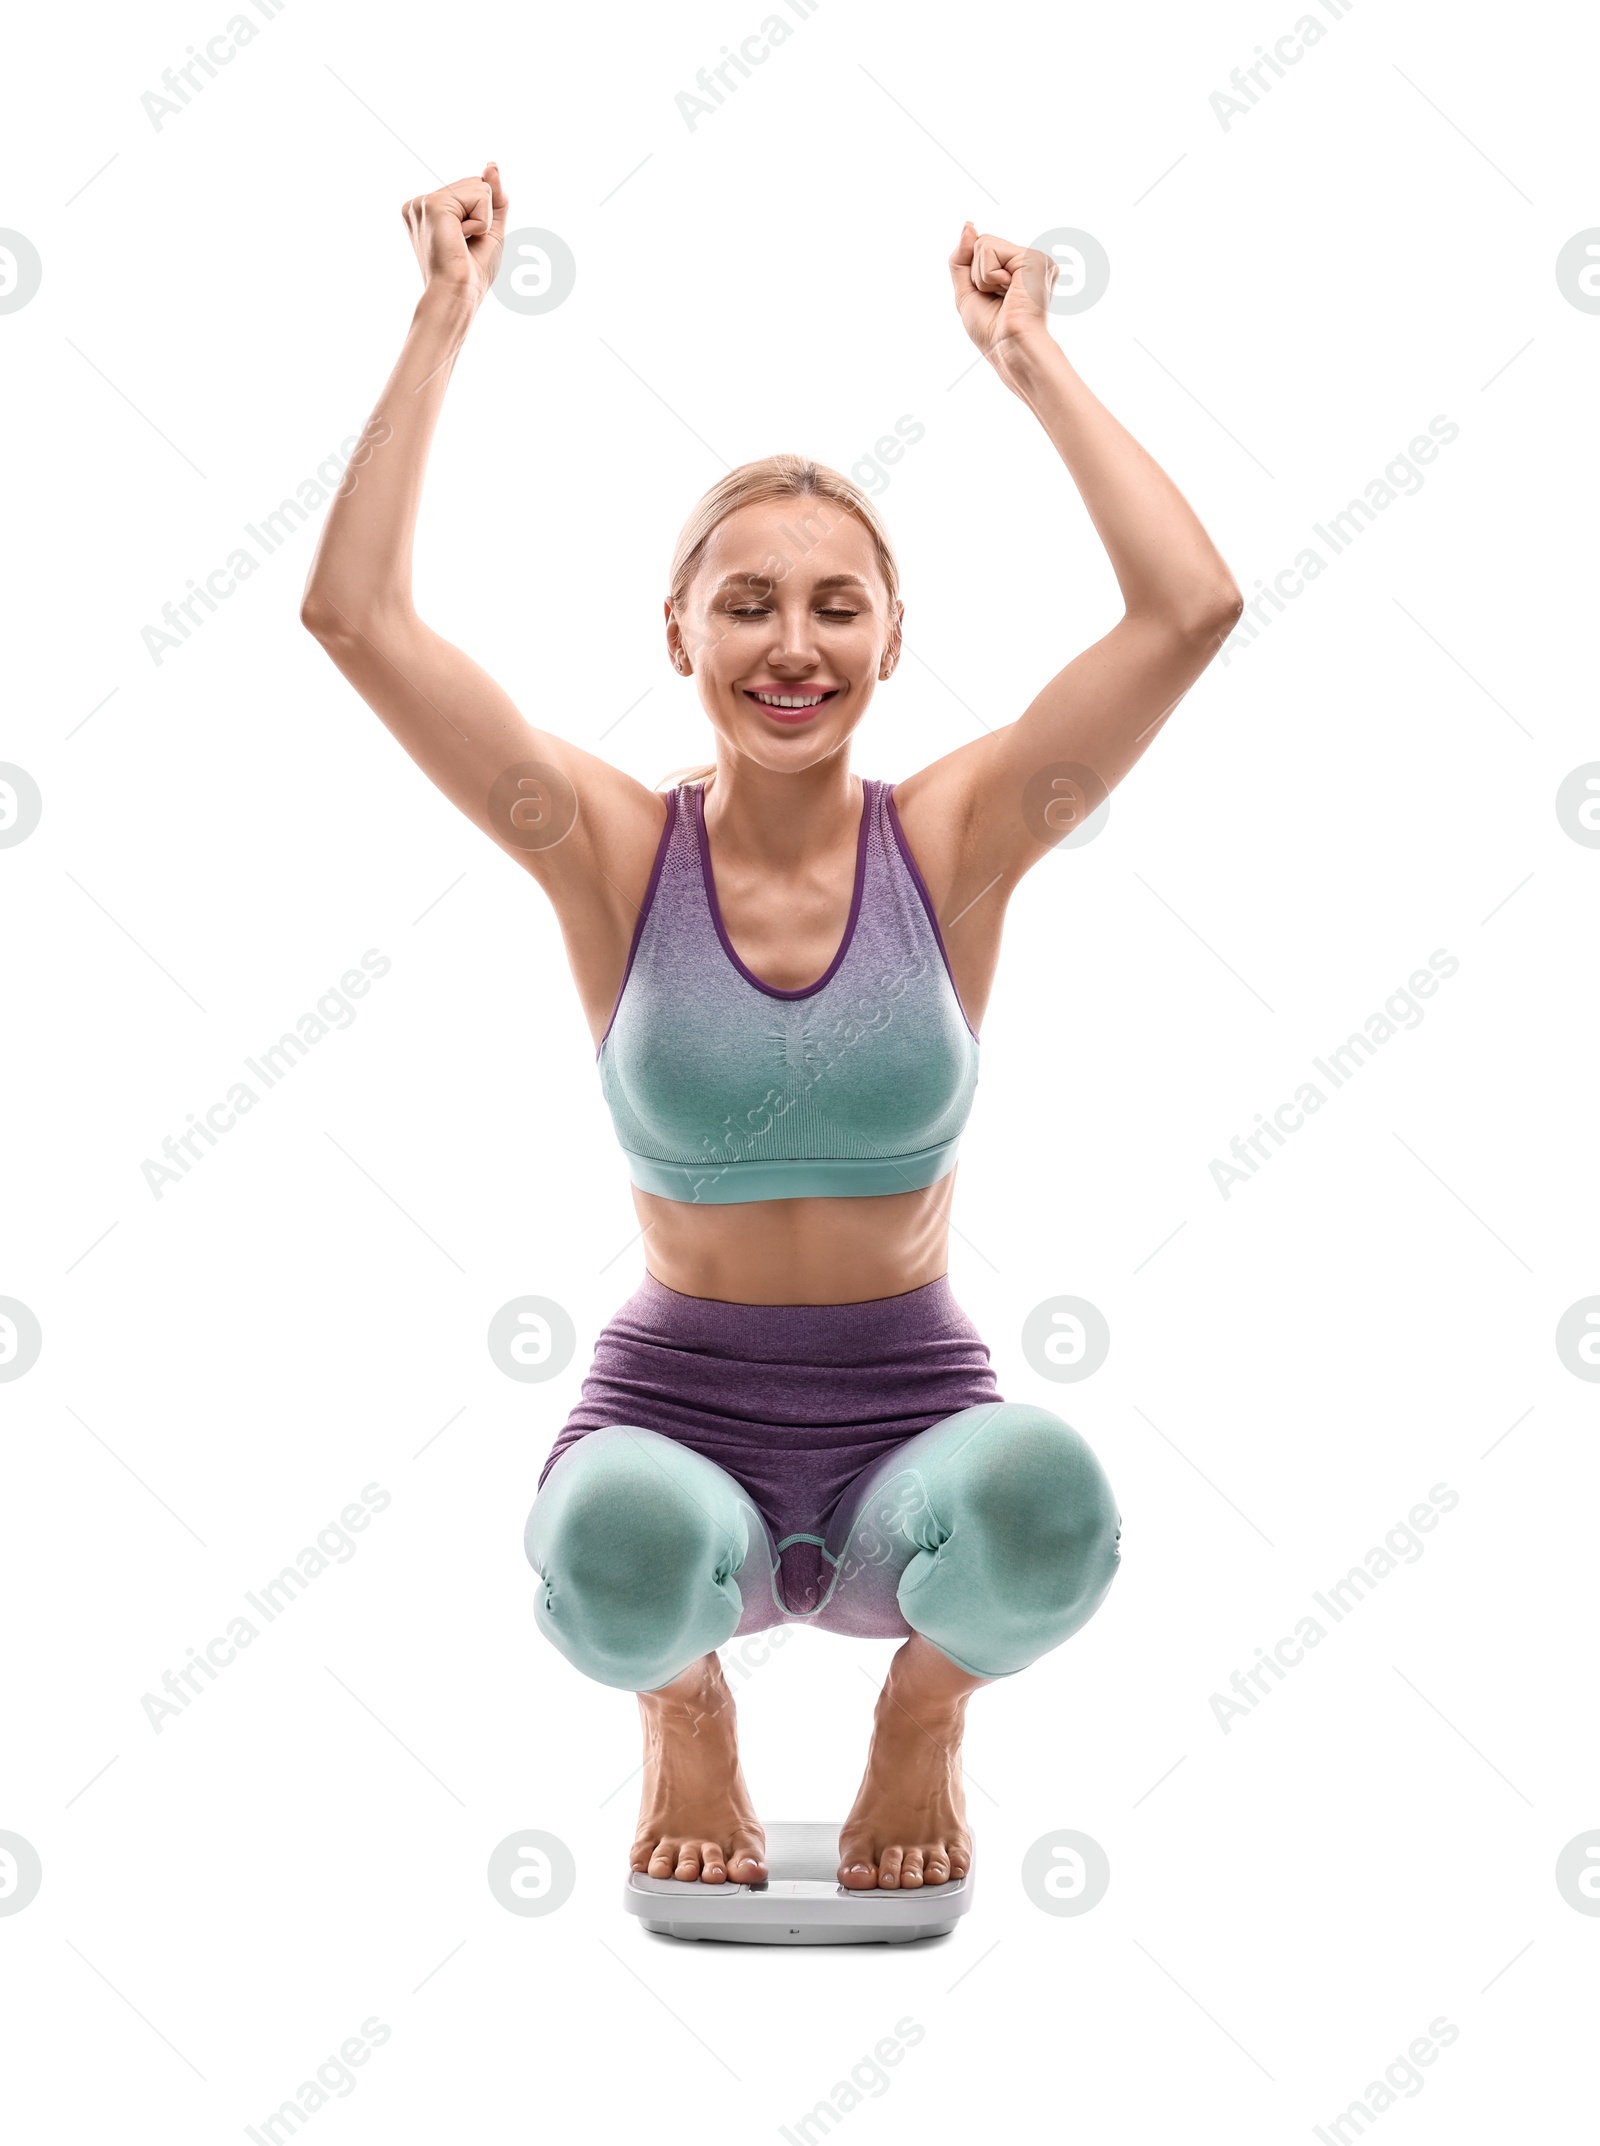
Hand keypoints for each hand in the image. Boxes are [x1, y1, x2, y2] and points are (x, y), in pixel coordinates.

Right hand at [402, 161, 506, 302]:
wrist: (457, 295)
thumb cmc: (471, 273)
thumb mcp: (490, 230)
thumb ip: (494, 197)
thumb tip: (491, 164)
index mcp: (427, 210)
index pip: (471, 189)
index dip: (482, 215)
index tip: (464, 242)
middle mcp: (420, 203)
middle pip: (475, 184)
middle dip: (483, 215)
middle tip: (464, 245)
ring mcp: (424, 202)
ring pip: (479, 187)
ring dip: (483, 220)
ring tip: (462, 242)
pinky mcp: (434, 204)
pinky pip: (480, 196)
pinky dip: (482, 222)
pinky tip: (462, 238)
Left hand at [948, 222, 1056, 374]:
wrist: (1009, 348)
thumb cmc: (992, 330)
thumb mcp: (967, 291)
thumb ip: (962, 257)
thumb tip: (968, 224)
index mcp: (1016, 271)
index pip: (980, 251)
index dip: (974, 276)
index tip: (993, 299)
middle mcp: (1027, 262)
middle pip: (980, 243)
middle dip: (977, 275)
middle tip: (999, 298)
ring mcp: (1032, 257)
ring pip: (982, 243)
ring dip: (982, 277)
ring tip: (1005, 295)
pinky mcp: (1033, 256)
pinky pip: (989, 249)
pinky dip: (989, 275)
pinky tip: (1010, 291)